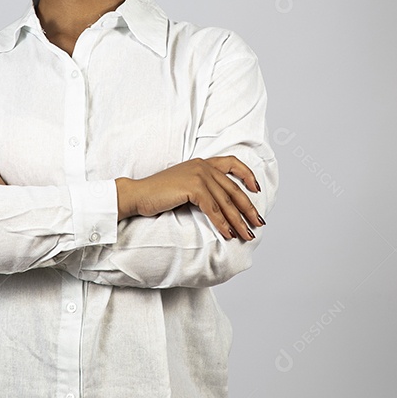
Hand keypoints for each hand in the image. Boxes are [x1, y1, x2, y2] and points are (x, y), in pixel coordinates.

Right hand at [116, 156, 264, 240]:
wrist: (139, 194)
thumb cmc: (159, 194)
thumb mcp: (185, 185)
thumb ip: (203, 188)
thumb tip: (223, 206)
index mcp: (203, 163)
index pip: (232, 163)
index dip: (247, 175)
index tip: (256, 189)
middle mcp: (203, 166)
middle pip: (233, 189)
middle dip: (248, 209)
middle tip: (258, 224)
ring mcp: (198, 175)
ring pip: (225, 202)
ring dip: (238, 221)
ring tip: (246, 235)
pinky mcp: (193, 187)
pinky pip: (213, 208)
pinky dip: (222, 223)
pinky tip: (228, 234)